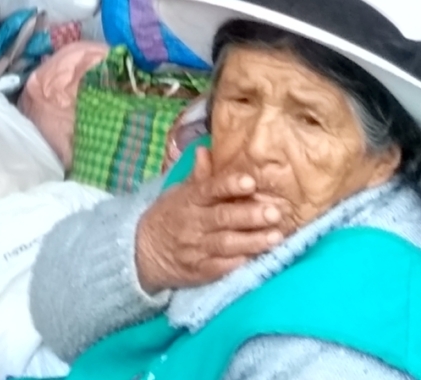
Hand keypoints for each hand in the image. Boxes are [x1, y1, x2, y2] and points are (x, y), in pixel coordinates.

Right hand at [134, 146, 285, 292]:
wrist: (143, 252)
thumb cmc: (170, 217)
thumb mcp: (179, 194)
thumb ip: (198, 176)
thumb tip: (205, 149)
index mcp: (190, 200)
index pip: (210, 189)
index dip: (229, 185)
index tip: (250, 182)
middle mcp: (193, 223)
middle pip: (223, 218)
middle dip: (250, 215)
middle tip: (275, 212)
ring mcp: (196, 248)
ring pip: (226, 244)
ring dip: (252, 241)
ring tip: (276, 237)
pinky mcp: (200, 270)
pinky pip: (221, 267)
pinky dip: (239, 263)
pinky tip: (258, 258)